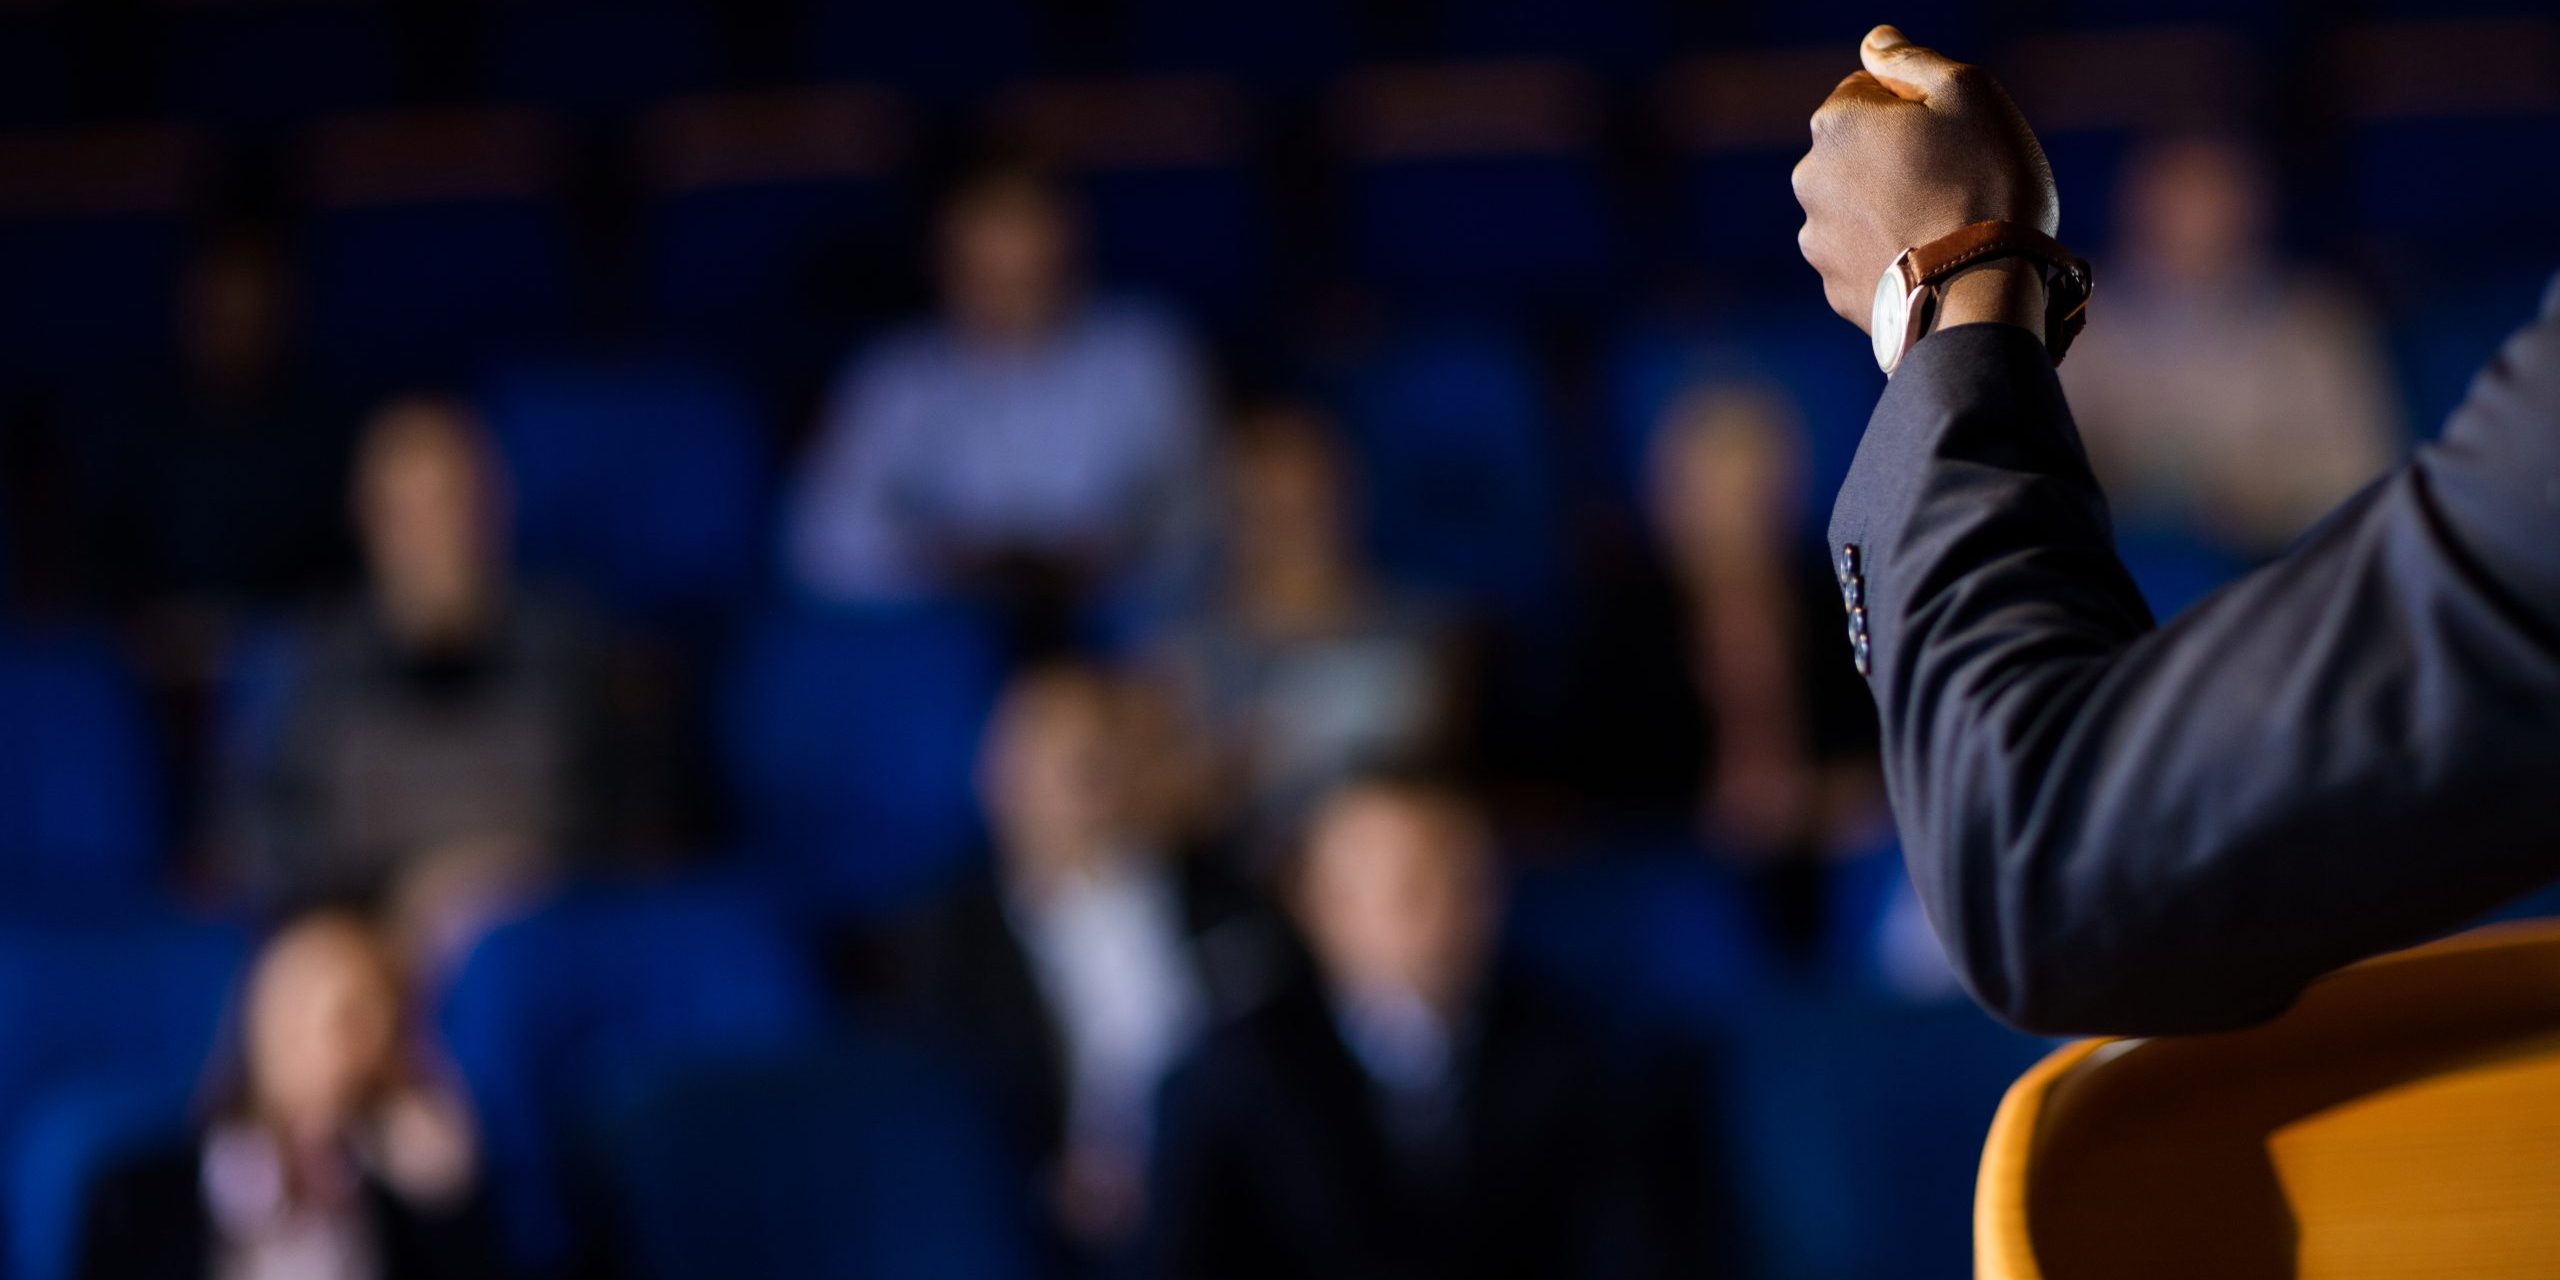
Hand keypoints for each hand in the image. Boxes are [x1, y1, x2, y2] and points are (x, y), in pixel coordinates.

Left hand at [1793, 25, 2057, 334]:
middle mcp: (1809, 179)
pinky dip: (1888, 254)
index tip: (1948, 132)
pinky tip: (1927, 259)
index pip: (1867, 89)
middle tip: (1950, 178)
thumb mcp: (1968, 93)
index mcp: (1835, 122)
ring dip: (1887, 206)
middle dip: (1893, 157)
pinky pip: (1863, 257)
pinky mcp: (1835, 290)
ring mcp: (1818, 240)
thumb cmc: (1985, 182)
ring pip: (1856, 206)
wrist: (1983, 292)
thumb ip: (1912, 60)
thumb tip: (1875, 41)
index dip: (1913, 104)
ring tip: (1940, 223)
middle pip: (1856, 150)